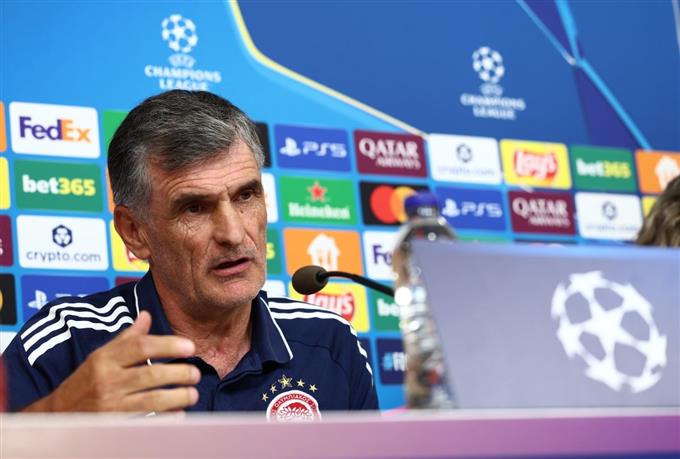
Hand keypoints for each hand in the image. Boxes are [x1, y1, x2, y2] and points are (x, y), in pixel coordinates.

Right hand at [22, 311, 199, 412]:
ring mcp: (111, 405)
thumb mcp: (102, 355)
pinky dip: (165, 418)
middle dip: (179, 373)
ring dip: (178, 397)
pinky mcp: (114, 424)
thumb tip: (146, 315)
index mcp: (106, 359)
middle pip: (150, 374)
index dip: (168, 345)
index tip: (190, 347)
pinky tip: (179, 414)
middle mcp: (108, 381)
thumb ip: (127, 338)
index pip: (140, 347)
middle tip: (196, 373)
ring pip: (152, 400)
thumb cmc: (87, 380)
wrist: (60, 413)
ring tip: (193, 393)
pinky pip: (145, 421)